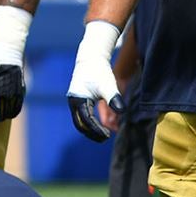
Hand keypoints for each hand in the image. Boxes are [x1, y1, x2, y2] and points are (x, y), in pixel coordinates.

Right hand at [67, 21, 124, 141]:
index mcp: (78, 99)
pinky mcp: (78, 100)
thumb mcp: (108, 84)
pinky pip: (82, 116)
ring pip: (80, 121)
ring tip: (105, 134)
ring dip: (91, 129)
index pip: (86, 120)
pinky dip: (90, 123)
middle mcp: (73, 102)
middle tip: (106, 138)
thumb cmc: (99, 71)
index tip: (107, 136)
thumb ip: (113, 98)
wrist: (91, 58)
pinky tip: (101, 125)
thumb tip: (121, 111)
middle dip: (92, 133)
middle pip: (80, 124)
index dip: (96, 130)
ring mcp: (74, 101)